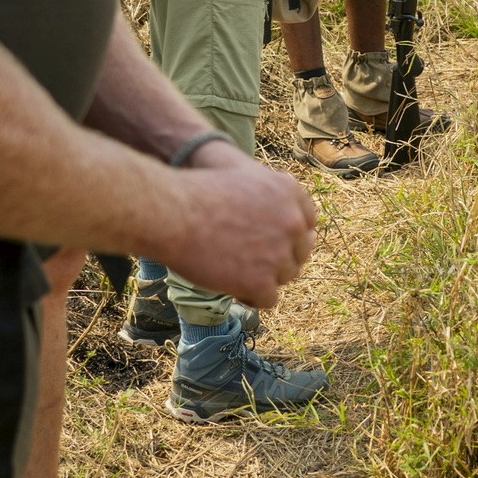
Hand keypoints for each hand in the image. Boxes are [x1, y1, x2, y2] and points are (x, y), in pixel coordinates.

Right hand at [158, 144, 317, 308]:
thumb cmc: (198, 194)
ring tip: (232, 270)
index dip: (288, 235)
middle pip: (298, 252)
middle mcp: (292, 221)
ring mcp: (280, 253)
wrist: (171, 214)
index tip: (269, 241)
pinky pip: (269, 299)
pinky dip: (252, 296)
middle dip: (278, 257)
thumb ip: (270, 197)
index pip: (306, 222)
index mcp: (289, 191)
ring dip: (263, 277)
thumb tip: (288, 226)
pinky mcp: (262, 282)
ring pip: (285, 277)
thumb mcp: (242, 178)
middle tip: (247, 259)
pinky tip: (231, 286)